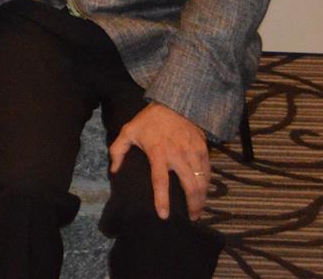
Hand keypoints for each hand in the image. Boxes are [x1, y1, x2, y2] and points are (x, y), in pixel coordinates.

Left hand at [109, 102, 212, 219]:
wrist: (174, 103)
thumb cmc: (149, 120)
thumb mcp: (129, 131)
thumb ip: (118, 150)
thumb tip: (114, 170)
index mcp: (158, 153)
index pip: (160, 181)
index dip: (162, 200)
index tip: (164, 215)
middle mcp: (178, 155)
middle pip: (189, 186)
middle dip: (192, 205)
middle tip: (191, 217)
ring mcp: (192, 152)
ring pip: (201, 181)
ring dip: (201, 198)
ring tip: (198, 209)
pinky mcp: (203, 149)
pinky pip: (208, 171)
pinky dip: (207, 184)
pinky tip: (204, 192)